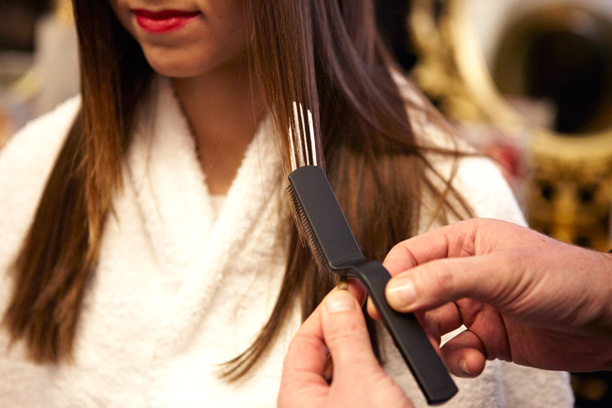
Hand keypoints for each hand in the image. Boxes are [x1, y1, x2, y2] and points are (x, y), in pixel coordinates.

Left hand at [278, 285, 412, 407]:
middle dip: (344, 327)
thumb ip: (347, 339)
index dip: (327, 311)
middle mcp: (313, 406)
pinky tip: (390, 367)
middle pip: (322, 353)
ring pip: (345, 371)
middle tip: (364, 306)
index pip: (304, 339)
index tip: (349, 291)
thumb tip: (338, 303)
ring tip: (379, 331)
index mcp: (297, 396)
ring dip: (362, 350)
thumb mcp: (359, 381)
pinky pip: (362, 387)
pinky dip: (375, 371)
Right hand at [380, 218, 611, 375]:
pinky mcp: (487, 336)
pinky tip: (474, 361)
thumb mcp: (502, 273)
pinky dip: (458, 360)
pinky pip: (456, 349)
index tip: (379, 305)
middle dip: (412, 318)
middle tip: (412, 337)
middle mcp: (465, 272)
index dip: (391, 280)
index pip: (410, 256)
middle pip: (416, 294)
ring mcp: (475, 305)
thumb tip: (396, 291)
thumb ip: (445, 280)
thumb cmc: (568, 278)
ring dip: (434, 344)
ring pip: (432, 326)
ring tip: (447, 353)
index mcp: (465, 242)